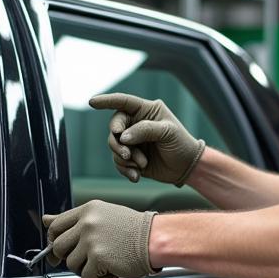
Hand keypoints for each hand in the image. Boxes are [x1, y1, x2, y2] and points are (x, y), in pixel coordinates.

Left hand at [43, 200, 156, 277]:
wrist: (155, 238)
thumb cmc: (133, 230)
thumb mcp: (102, 216)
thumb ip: (74, 220)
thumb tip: (45, 220)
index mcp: (88, 210)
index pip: (56, 226)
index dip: (54, 241)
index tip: (58, 250)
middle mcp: (87, 223)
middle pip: (58, 246)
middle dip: (66, 257)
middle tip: (83, 260)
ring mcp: (91, 240)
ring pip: (71, 264)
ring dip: (85, 268)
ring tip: (103, 263)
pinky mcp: (98, 258)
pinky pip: (86, 276)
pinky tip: (111, 270)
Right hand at [89, 92, 205, 185]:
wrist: (186, 167)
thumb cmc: (181, 143)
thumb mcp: (167, 132)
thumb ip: (145, 130)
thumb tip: (123, 136)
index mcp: (146, 110)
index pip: (123, 102)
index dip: (106, 101)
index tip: (92, 102)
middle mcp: (136, 124)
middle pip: (114, 128)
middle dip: (117, 142)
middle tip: (128, 154)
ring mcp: (133, 141)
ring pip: (115, 147)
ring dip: (124, 158)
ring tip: (141, 165)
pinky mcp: (131, 158)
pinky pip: (119, 162)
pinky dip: (125, 170)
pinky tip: (137, 176)